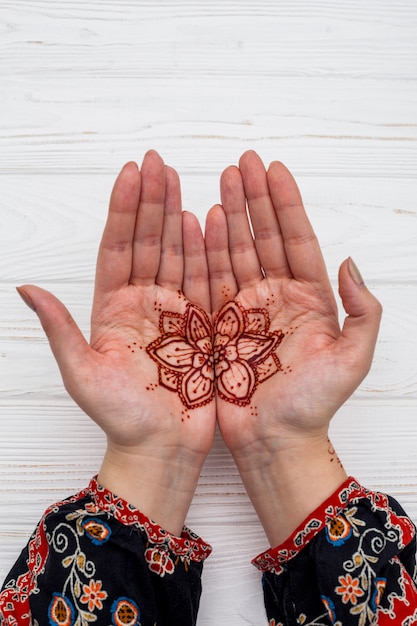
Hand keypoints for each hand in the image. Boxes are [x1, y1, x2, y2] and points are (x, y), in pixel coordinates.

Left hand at [17, 151, 215, 533]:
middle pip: (147, 242)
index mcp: (112, 309)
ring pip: (175, 254)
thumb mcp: (82, 374)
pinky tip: (207, 222)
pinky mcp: (200, 325)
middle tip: (159, 163)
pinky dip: (205, 251)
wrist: (162, 450)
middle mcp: (142, 304)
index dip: (124, 210)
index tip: (132, 174)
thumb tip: (25, 288)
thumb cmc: (121, 419)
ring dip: (178, 218)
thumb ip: (60, 328)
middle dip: (153, 201)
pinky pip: (202, 280)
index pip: (118, 248)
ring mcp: (173, 312)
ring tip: (182, 182)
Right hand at [205, 151, 381, 543]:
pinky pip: (210, 280)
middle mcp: (277, 298)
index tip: (273, 169)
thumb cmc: (312, 407)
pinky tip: (199, 224)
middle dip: (253, 199)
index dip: (285, 204)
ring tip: (218, 182)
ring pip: (235, 253)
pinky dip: (203, 252)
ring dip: (228, 217)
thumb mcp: (352, 360)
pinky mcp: (219, 324)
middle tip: (241, 163)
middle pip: (263, 237)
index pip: (296, 240)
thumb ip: (362, 311)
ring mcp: (246, 309)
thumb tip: (351, 263)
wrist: (273, 442)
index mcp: (310, 300)